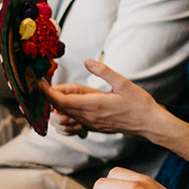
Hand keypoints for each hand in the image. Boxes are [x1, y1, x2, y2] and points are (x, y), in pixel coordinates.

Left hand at [41, 59, 164, 137]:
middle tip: (45, 83)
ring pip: (64, 117)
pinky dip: (65, 114)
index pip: (61, 101)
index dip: (47, 92)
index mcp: (94, 105)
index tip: (38, 82)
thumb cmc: (139, 104)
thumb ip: (104, 71)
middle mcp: (89, 117)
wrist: (149, 124)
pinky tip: (68, 104)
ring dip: (56, 106)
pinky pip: (72, 122)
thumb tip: (87, 61)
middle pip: (59, 109)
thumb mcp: (124, 83)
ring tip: (56, 92)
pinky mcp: (93, 128)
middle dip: (49, 97)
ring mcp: (90, 124)